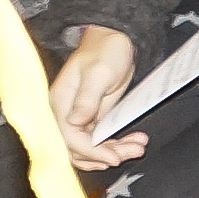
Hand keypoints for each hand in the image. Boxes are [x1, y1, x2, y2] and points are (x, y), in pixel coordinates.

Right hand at [50, 29, 141, 171]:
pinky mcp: (93, 118)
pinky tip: (135, 142)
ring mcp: (79, 117)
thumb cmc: (105, 51)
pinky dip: (116, 144)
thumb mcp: (99, 73)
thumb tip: (75, 121)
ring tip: (138, 148)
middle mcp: (66, 114)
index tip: (113, 157)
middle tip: (133, 152)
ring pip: (90, 147)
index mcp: (60, 103)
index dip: (90, 151)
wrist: (115, 40)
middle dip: (105, 155)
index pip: (69, 137)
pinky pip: (101, 139)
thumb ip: (87, 98)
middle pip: (78, 148)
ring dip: (113, 152)